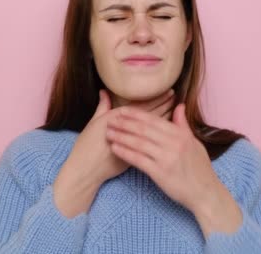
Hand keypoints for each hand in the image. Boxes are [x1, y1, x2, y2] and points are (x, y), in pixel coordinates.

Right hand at [53, 89, 174, 217]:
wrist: (85, 170)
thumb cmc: (86, 146)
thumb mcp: (94, 124)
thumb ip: (102, 108)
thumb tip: (105, 92)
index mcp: (116, 118)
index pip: (142, 106)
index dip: (156, 98)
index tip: (169, 91)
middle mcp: (126, 129)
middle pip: (150, 115)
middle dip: (164, 105)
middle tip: (176, 97)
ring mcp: (131, 143)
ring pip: (153, 129)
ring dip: (164, 119)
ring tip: (176, 111)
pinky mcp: (135, 155)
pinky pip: (152, 142)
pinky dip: (161, 136)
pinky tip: (170, 133)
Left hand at [105, 103, 221, 212]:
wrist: (205, 192)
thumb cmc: (200, 168)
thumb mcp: (194, 143)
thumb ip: (183, 125)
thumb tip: (178, 106)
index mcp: (180, 134)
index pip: (154, 120)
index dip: (136, 114)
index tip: (122, 110)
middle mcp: (173, 143)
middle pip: (143, 129)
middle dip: (124, 123)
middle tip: (110, 119)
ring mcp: (166, 158)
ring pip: (138, 143)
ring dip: (121, 136)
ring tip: (108, 132)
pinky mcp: (160, 173)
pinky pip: (138, 160)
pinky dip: (125, 153)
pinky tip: (115, 148)